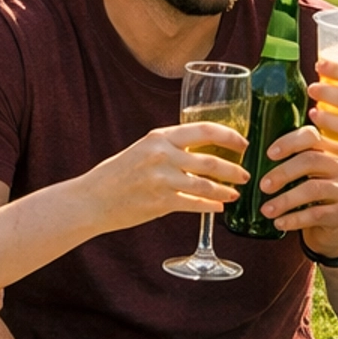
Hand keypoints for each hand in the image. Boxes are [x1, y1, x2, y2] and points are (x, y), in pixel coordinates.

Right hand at [88, 122, 247, 233]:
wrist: (92, 199)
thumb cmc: (118, 174)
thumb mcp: (144, 150)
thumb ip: (170, 148)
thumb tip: (202, 151)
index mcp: (160, 137)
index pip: (204, 129)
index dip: (229, 135)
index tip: (243, 142)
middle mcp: (162, 155)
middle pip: (211, 159)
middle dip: (234, 168)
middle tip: (245, 174)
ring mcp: (162, 179)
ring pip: (206, 184)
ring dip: (225, 190)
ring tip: (235, 193)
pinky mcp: (160, 202)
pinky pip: (194, 204)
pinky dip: (210, 207)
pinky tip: (219, 208)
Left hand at [257, 124, 337, 256]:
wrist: (331, 231)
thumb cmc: (310, 200)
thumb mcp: (302, 179)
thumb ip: (287, 167)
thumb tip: (250, 164)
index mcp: (327, 152)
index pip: (311, 136)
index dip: (290, 141)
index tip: (269, 154)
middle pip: (311, 160)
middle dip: (283, 173)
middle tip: (263, 186)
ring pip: (313, 189)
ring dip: (285, 200)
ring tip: (266, 210)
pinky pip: (316, 214)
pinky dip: (294, 219)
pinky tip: (279, 223)